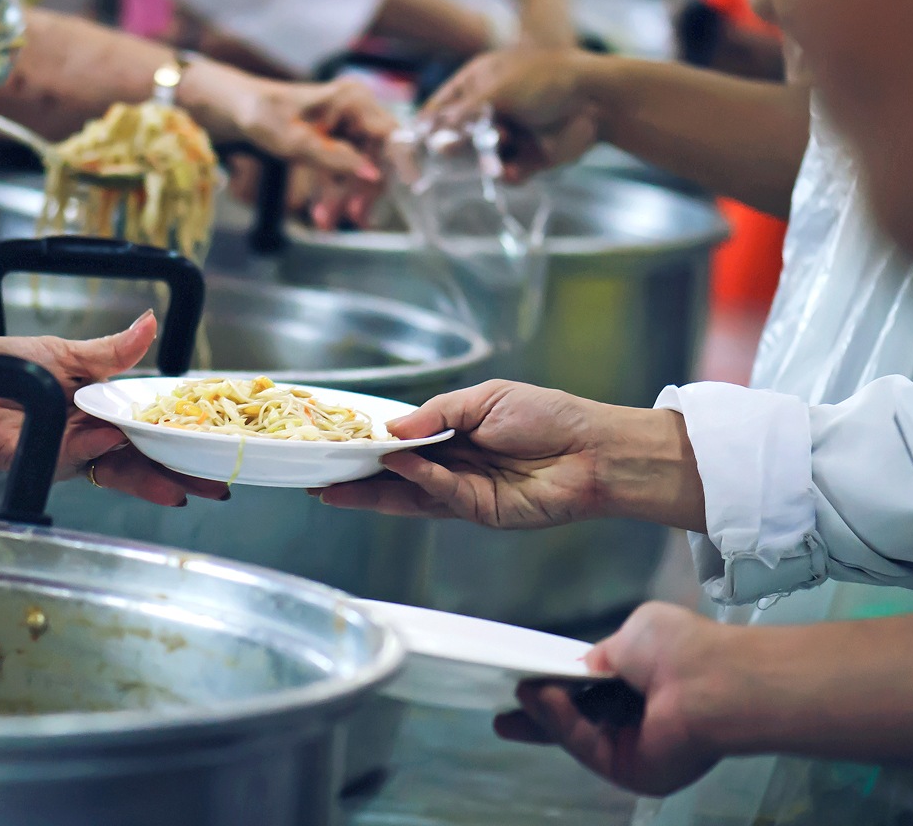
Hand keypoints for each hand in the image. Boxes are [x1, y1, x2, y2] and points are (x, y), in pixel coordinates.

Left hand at [0, 310, 229, 507]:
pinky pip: (79, 458)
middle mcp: (95, 437)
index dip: (186, 436)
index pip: (154, 427)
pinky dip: (98, 450)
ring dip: (152, 477)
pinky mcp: (47, 461)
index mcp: (105, 410)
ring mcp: (74, 453)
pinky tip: (116, 443)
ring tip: (182, 485)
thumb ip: (113, 351)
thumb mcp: (69, 352)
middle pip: (147, 459)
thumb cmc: (5, 369)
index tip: (219, 442)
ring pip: (121, 469)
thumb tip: (151, 323)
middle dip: (183, 474)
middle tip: (217, 483)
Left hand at [185, 65, 395, 228]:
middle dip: (363, 190)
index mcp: (353, 100)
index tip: (414, 188)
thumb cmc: (259, 114)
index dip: (403, 161)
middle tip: (352, 218)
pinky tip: (322, 214)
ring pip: (361, 169)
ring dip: (344, 198)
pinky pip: (345, 171)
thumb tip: (371, 174)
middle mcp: (357, 110)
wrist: (235, 110)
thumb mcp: (292, 139)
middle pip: (379, 156)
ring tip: (323, 223)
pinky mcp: (338, 141)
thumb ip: (332, 157)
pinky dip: (334, 193)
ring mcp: (349, 126)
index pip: (390, 133)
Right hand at [314, 380, 704, 530]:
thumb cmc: (550, 417)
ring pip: (408, 496)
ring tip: (334, 485)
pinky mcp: (481, 513)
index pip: (401, 444)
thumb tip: (391, 428)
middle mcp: (453, 467)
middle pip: (395, 477)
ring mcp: (464, 493)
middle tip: (316, 478)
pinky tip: (398, 467)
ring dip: (372, 491)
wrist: (596, 449)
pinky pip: (440, 496)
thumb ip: (437, 414)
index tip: (333, 446)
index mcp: (454, 435)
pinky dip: (418, 481)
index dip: (368, 447)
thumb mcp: (485, 399)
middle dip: (356, 478)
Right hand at [422, 48, 602, 180]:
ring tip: (496, 157)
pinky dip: (509, 174)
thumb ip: (465, 114)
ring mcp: (510, 134)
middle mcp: (490, 110)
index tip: (411, 148)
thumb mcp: (500, 90)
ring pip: (482, 159)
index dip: (426, 127)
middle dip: (457, 148)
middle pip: (458, 137)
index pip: (441, 107)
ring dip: (486, 161)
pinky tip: (512, 170)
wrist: (597, 99)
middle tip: (452, 153)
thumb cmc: (546, 80)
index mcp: (478, 84)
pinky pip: (508, 173)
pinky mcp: (529, 157)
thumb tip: (434, 136)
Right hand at [493, 602, 731, 795]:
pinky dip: (561, 724)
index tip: (524, 678)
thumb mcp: (630, 634)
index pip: (589, 689)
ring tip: (521, 692)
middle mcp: (636, 717)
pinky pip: (587, 746)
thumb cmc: (680, 648)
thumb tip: (581, 668)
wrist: (714, 682)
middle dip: (538, 716)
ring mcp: (633, 747)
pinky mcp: (629, 770)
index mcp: (640, 680)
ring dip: (547, 714)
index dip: (556, 685)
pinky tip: (541, 699)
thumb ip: (599, 655)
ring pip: (578, 734)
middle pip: (576, 720)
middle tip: (503, 712)